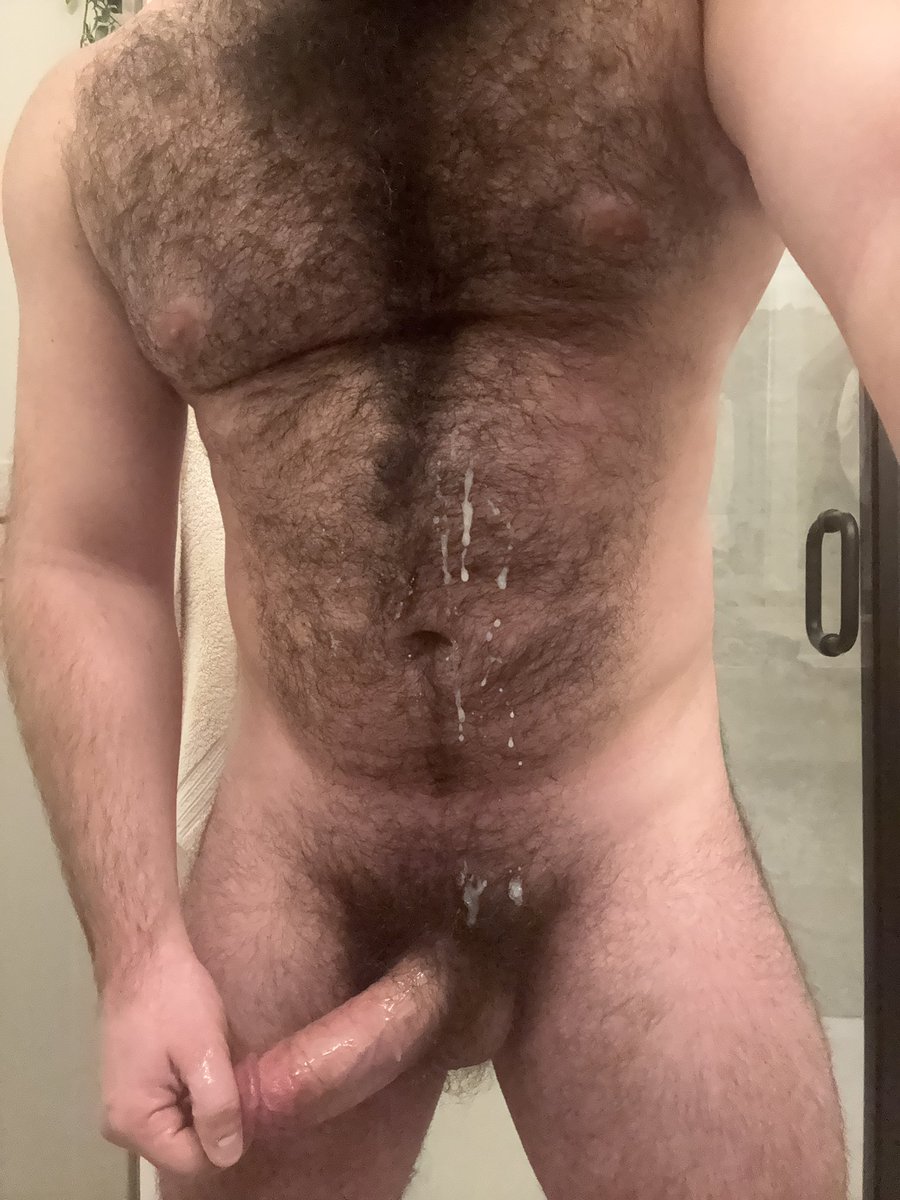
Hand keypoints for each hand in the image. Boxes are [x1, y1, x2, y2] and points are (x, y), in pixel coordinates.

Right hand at [99, 936, 244, 1176]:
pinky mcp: (136, 1085)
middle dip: (220, 1118)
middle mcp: (122, 1124)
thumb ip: (217, 1107)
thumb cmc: (172, 997)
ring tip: (227, 1063)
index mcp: (133, 1122)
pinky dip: (196, 1088)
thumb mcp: (204, 1051)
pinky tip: (210, 1059)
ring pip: (183, 1125)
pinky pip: (174, 1104)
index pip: (193, 1162)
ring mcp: (126, 1104)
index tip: (250, 1101)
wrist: (142, 953)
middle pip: (186, 1147)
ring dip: (210, 1101)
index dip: (229, 1138)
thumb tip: (229, 1155)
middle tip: (242, 1077)